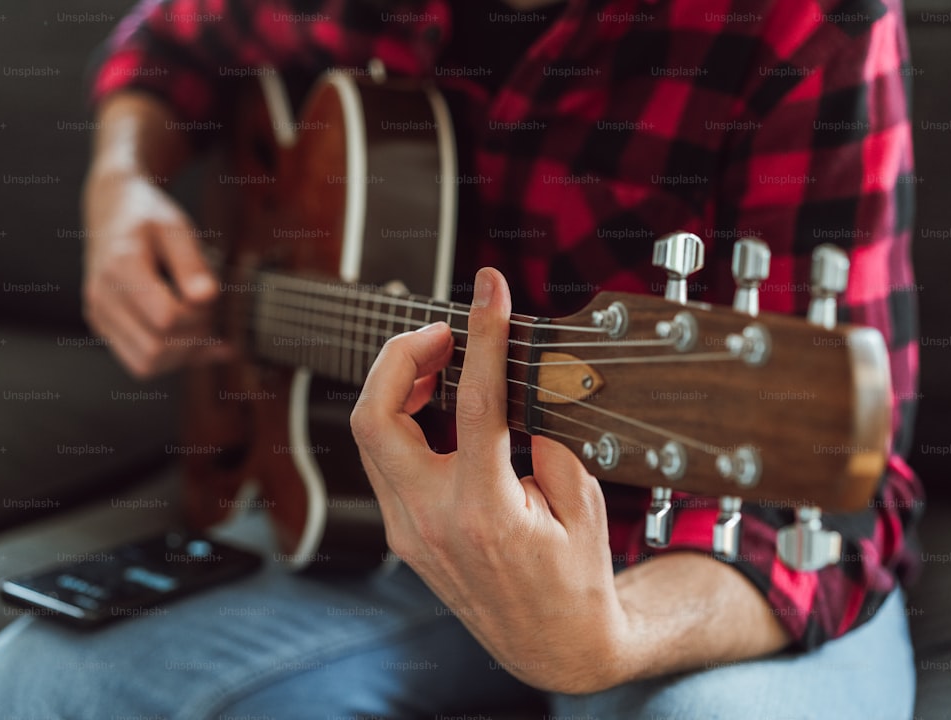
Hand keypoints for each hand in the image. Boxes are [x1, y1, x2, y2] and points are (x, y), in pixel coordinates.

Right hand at [81, 169, 230, 377]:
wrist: (112, 211)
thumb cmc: (148, 218)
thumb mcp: (177, 227)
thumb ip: (192, 263)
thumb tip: (206, 298)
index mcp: (121, 267)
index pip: (166, 318)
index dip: (198, 315)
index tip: (209, 295)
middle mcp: (102, 297)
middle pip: (156, 348)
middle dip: (194, 337)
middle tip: (208, 311)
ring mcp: (100, 316)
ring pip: (146, 365)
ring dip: (182, 354)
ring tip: (197, 323)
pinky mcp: (104, 328)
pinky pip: (139, 363)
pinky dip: (171, 358)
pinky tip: (192, 338)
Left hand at [350, 267, 629, 693]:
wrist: (553, 647)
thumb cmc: (575, 578)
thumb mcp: (580, 500)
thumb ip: (549, 434)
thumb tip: (523, 378)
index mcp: (485, 511)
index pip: (475, 400)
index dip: (484, 332)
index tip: (490, 288)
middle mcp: (431, 521)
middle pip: (374, 415)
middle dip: (399, 355)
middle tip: (442, 333)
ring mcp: (407, 531)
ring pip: (370, 436)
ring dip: (397, 385)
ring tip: (441, 361)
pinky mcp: (402, 535)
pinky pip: (384, 461)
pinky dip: (401, 419)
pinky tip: (434, 404)